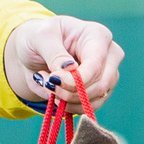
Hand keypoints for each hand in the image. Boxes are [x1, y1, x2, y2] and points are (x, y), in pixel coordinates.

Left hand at [4, 16, 123, 110]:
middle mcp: (109, 55)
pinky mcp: (101, 91)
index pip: (95, 65)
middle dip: (70, 91)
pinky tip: (55, 94)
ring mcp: (108, 74)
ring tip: (48, 84)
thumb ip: (54, 52)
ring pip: (95, 100)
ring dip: (67, 99)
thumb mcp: (40, 37)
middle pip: (100, 85)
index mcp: (98, 36)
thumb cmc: (39, 37)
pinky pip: (89, 108)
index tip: (52, 80)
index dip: (75, 79)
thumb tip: (70, 69)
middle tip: (47, 83)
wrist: (34, 51)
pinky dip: (69, 106)